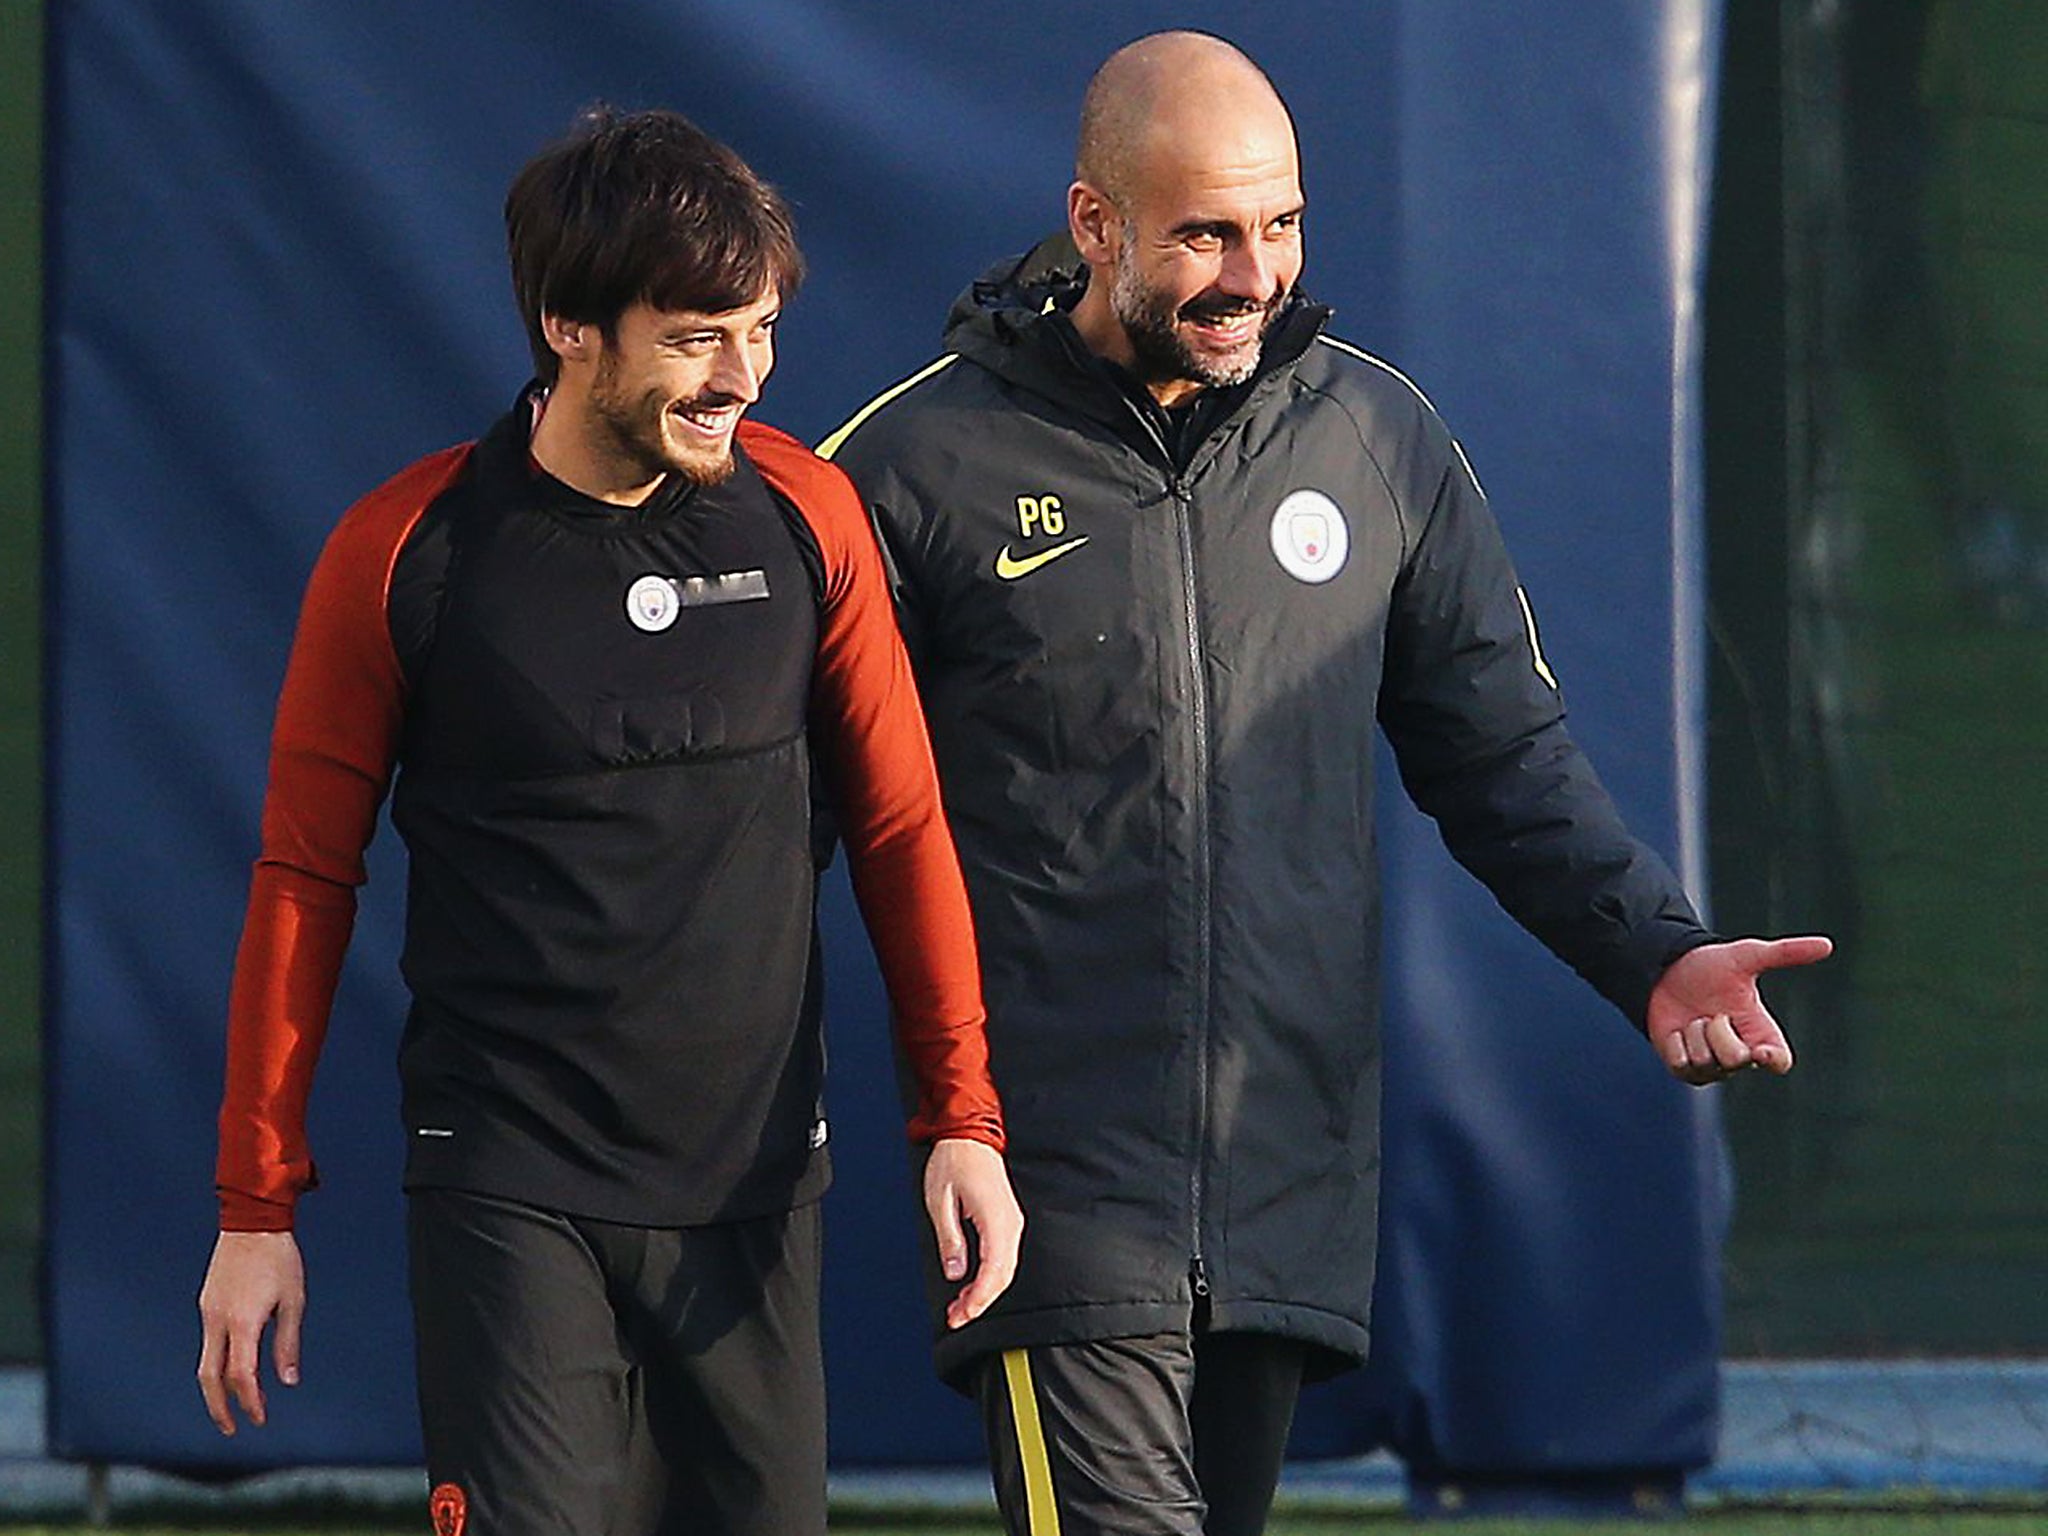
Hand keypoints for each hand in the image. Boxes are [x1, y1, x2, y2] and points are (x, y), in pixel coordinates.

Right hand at [196, 1229, 305, 1434]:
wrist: (252, 1220)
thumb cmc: (279, 1258)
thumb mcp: (294, 1300)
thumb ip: (288, 1343)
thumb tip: (287, 1381)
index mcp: (243, 1322)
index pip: (241, 1376)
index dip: (249, 1402)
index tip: (259, 1419)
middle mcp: (218, 1320)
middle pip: (210, 1377)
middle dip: (219, 1408)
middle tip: (233, 1428)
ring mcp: (208, 1312)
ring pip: (205, 1361)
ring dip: (217, 1386)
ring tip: (234, 1403)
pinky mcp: (206, 1302)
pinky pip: (208, 1341)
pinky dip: (217, 1361)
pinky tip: (233, 1366)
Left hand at [923, 1137, 1022, 1328]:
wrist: (970, 1134)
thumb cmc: (954, 1161)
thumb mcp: (939, 1201)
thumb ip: (949, 1239)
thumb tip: (955, 1272)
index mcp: (995, 1218)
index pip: (993, 1271)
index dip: (978, 1299)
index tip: (961, 1315)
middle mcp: (1010, 1223)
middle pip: (1003, 1276)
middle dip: (980, 1302)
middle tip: (956, 1317)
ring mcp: (1011, 1221)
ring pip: (1005, 1269)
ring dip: (985, 1291)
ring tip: (960, 1305)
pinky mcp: (1007, 1220)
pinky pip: (1003, 1257)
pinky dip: (989, 1276)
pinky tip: (972, 1283)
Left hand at [1647, 935, 1832, 1084]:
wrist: (1667, 969)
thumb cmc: (1711, 966)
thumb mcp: (1747, 956)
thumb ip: (1785, 953)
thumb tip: (1827, 945)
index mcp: (1762, 1032)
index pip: (1779, 1061)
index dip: (1772, 1060)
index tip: (1760, 1051)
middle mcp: (1741, 1054)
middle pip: (1736, 1060)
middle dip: (1717, 1030)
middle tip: (1713, 1012)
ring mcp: (1713, 1065)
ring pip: (1705, 1061)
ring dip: (1694, 1032)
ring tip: (1695, 1017)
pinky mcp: (1685, 1069)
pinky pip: (1681, 1065)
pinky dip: (1675, 1043)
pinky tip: (1677, 1030)